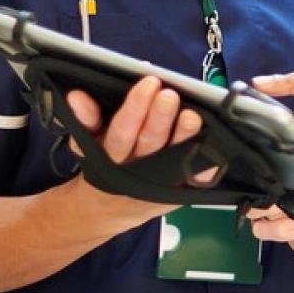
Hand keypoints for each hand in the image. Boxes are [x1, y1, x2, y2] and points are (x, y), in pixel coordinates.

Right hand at [62, 75, 217, 222]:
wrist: (111, 209)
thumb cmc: (104, 165)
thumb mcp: (86, 145)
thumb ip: (85, 121)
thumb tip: (77, 97)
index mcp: (110, 160)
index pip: (122, 133)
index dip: (135, 109)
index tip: (149, 83)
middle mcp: (136, 173)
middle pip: (150, 144)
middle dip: (161, 118)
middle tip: (170, 94)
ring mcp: (160, 185)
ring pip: (174, 159)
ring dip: (185, 137)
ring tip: (193, 115)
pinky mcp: (180, 192)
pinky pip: (195, 180)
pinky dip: (205, 167)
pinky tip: (216, 149)